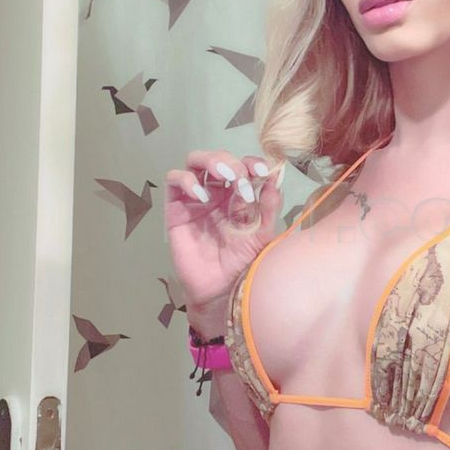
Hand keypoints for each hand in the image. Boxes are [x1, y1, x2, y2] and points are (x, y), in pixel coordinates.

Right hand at [164, 146, 283, 312]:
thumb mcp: (263, 234)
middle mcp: (217, 192)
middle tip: (242, 176)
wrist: (220, 290)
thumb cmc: (242, 263)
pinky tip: (202, 195)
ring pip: (196, 161)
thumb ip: (270, 208)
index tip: (263, 171)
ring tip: (225, 176)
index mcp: (239, 195)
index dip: (253, 162)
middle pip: (220, 158)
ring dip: (211, 161)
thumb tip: (275, 179)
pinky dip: (186, 180)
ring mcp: (195, 198)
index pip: (244, 166)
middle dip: (232, 161)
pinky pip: (174, 181)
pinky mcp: (176, 208)